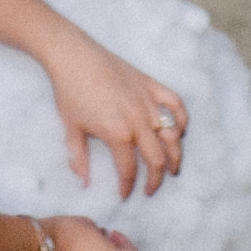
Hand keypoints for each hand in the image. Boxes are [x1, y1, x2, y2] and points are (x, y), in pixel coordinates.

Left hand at [50, 46, 189, 200]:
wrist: (73, 56)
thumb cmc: (69, 92)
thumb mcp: (71, 129)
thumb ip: (79, 159)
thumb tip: (83, 183)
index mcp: (117, 134)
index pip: (129, 170)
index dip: (128, 187)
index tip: (125, 194)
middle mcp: (138, 121)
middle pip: (157, 159)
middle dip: (156, 179)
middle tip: (151, 188)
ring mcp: (147, 102)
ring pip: (172, 136)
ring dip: (175, 155)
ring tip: (172, 168)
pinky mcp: (151, 85)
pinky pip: (175, 104)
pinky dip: (182, 119)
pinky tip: (179, 131)